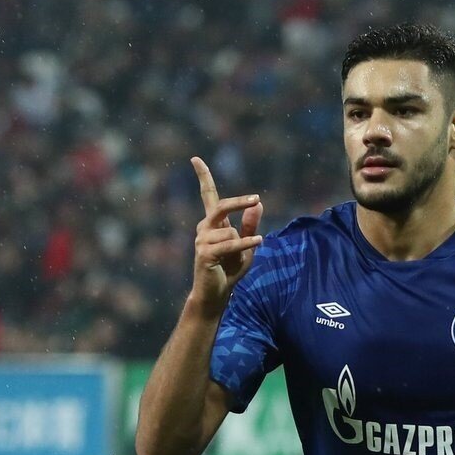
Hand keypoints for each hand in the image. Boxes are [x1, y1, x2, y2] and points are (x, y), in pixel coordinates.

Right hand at [189, 156, 263, 314]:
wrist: (216, 294)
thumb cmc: (230, 269)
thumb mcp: (245, 245)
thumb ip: (250, 224)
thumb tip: (258, 204)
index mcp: (212, 223)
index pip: (207, 196)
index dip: (202, 177)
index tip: (195, 159)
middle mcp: (204, 228)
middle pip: (220, 206)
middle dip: (238, 202)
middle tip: (255, 198)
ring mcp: (202, 241)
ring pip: (229, 232)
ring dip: (242, 245)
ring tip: (237, 261)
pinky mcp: (205, 254)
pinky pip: (230, 244)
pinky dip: (245, 244)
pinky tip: (258, 241)